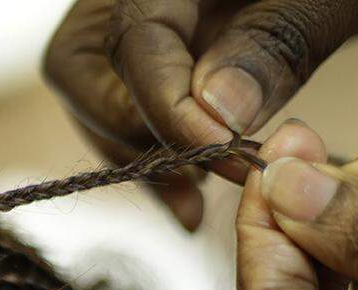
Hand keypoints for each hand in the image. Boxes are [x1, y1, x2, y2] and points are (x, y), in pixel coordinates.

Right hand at [43, 0, 357, 228]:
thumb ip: (274, 43)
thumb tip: (214, 111)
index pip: (134, 41)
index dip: (169, 108)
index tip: (226, 154)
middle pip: (83, 70)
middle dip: (132, 135)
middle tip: (202, 178)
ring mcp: (152, 16)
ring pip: (97, 91)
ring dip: (139, 153)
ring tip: (196, 203)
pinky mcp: (172, 42)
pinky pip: (126, 99)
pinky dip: (154, 148)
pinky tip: (193, 194)